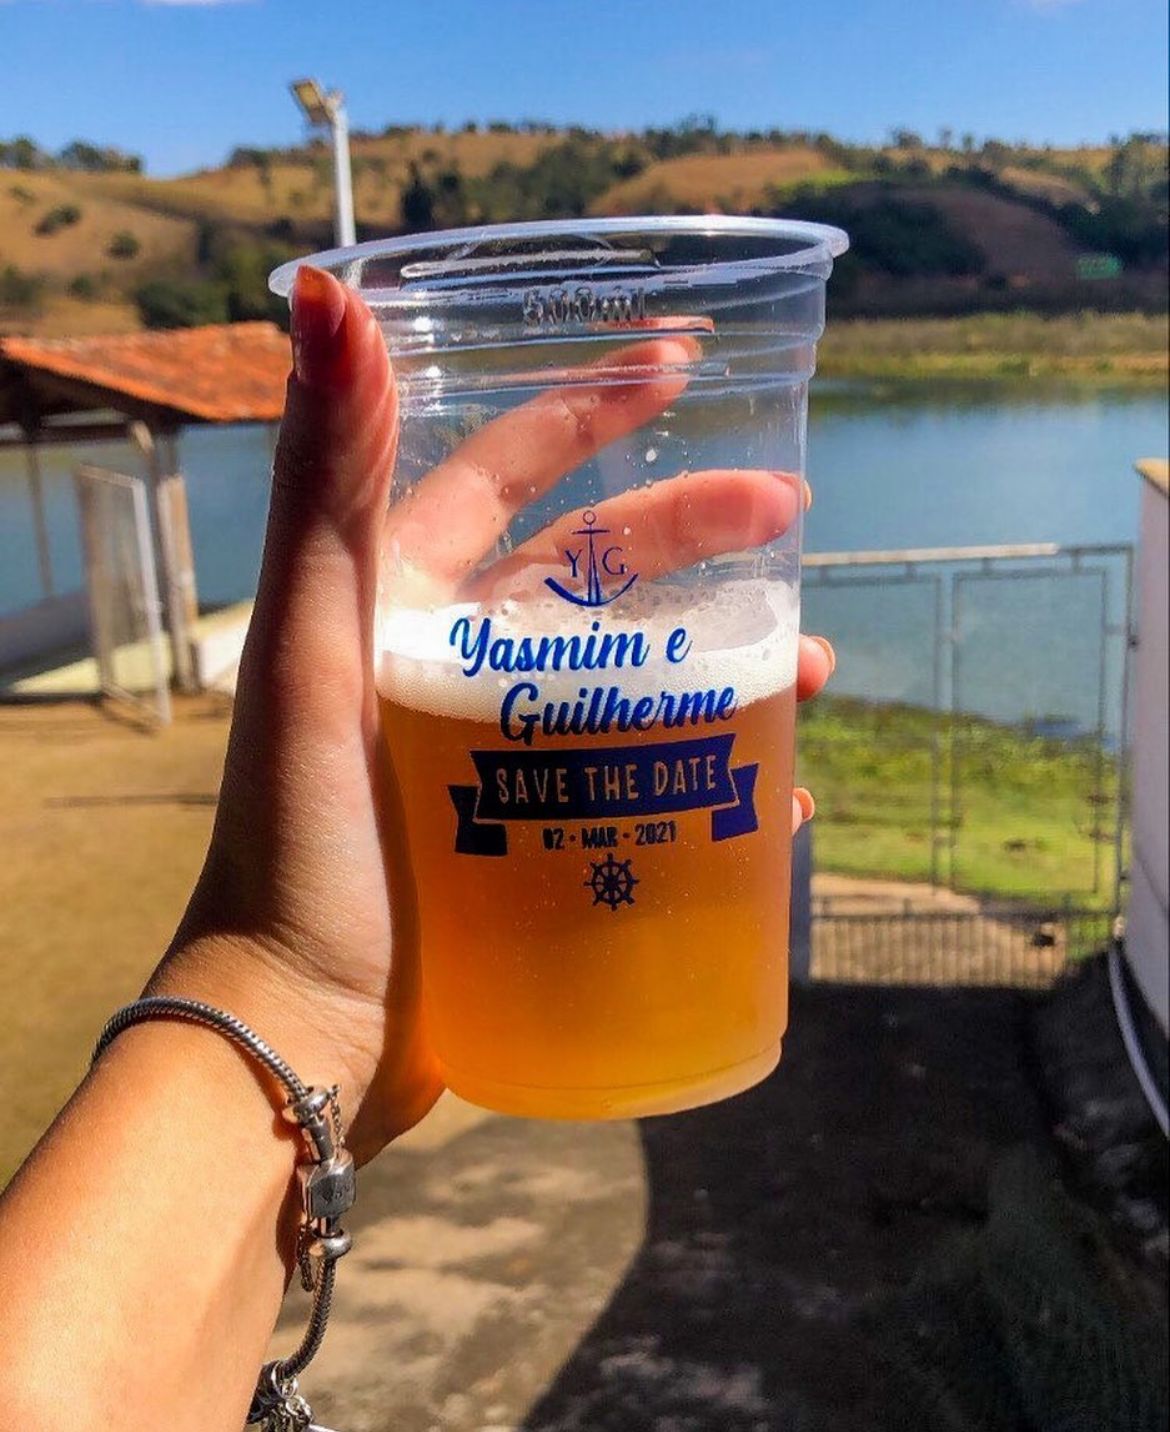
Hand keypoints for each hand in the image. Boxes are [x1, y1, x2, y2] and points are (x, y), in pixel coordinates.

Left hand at [154, 267, 834, 1162]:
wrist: (307, 1033)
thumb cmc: (304, 845)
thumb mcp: (310, 654)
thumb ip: (325, 479)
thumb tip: (327, 291)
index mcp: (395, 604)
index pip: (503, 478)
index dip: (587, 412)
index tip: (684, 367)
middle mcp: (450, 664)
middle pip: (592, 572)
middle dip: (693, 533)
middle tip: (792, 524)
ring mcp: (501, 751)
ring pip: (635, 673)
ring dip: (725, 655)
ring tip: (812, 666)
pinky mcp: (540, 832)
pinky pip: (643, 776)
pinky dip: (711, 770)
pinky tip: (780, 787)